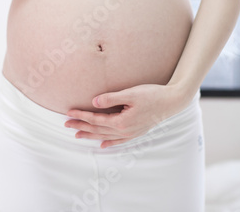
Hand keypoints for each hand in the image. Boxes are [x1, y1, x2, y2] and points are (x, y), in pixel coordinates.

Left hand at [64, 83, 191, 147]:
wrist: (172, 101)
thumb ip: (111, 98)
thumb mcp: (131, 94)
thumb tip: (94, 102)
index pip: (96, 119)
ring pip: (106, 136)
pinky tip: (102, 145)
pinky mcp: (136, 132)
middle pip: (98, 129)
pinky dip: (109, 143)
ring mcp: (131, 133)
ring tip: (77, 135)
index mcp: (121, 121)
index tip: (69, 112)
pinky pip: (119, 140)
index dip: (81, 116)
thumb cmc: (152, 95)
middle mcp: (125, 131)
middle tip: (66, 123)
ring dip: (91, 135)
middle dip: (81, 126)